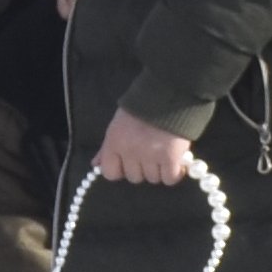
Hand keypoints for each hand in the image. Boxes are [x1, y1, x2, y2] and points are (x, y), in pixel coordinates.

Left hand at [91, 109, 205, 188]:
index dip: (121, 170)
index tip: (130, 162)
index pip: (110, 173)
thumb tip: (96, 164)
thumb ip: (107, 147)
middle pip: (134, 177)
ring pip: (153, 179)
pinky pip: (170, 178)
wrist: (169, 92)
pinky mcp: (171, 157)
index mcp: (114, 143)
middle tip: (151, 154)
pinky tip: (176, 162)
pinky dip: (174, 173)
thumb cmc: (142, 107)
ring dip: (159, 170)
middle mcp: (130, 152)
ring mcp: (151, 156)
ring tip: (164, 154)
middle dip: (143, 168)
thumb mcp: (118, 124)